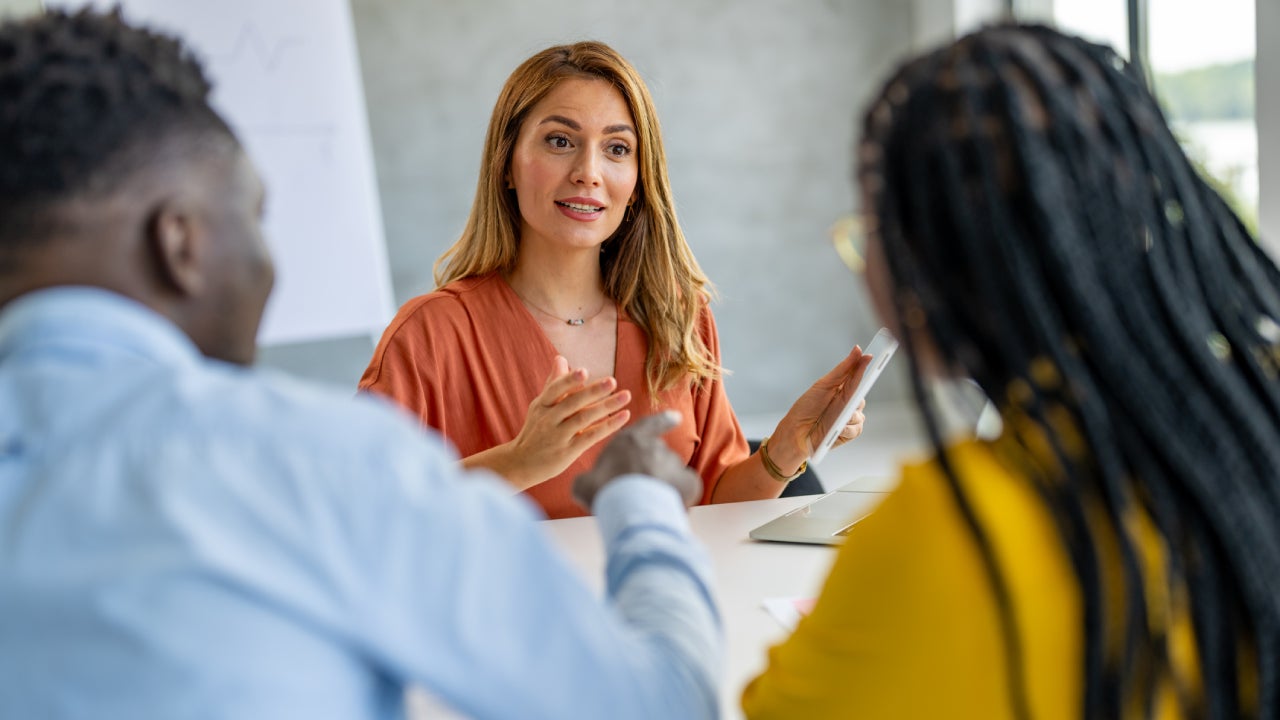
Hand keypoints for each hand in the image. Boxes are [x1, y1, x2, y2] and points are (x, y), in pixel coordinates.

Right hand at [506, 356, 631, 486]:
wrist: (521, 464)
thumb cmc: (536, 430)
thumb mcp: (540, 406)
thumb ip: (553, 383)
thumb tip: (560, 358)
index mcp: (542, 405)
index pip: (554, 390)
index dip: (568, 381)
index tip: (583, 371)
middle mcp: (548, 419)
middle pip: (572, 403)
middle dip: (592, 391)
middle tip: (612, 381)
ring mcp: (558, 436)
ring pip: (583, 418)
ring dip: (606, 406)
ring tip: (626, 395)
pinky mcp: (568, 451)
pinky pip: (590, 436)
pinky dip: (608, 426)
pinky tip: (624, 416)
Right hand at [573, 410, 701, 509]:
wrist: (629, 509)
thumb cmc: (604, 492)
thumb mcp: (585, 483)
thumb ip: (590, 478)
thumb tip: (588, 483)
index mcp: (630, 441)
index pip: (650, 425)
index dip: (662, 421)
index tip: (676, 417)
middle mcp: (655, 447)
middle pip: (658, 457)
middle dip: (652, 471)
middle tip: (639, 492)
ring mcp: (674, 463)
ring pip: (672, 474)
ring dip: (664, 485)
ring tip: (649, 505)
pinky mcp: (688, 482)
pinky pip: (686, 487)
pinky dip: (680, 496)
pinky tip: (666, 507)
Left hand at [769, 348, 873, 472]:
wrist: (796, 432)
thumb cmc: (807, 407)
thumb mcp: (824, 385)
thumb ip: (844, 369)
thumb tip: (858, 349)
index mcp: (841, 389)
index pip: (857, 376)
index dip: (865, 366)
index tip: (871, 356)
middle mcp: (847, 402)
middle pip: (861, 395)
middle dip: (856, 396)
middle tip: (848, 396)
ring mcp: (848, 418)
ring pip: (860, 414)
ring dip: (849, 415)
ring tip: (834, 417)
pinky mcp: (848, 433)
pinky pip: (856, 429)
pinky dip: (847, 428)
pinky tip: (837, 428)